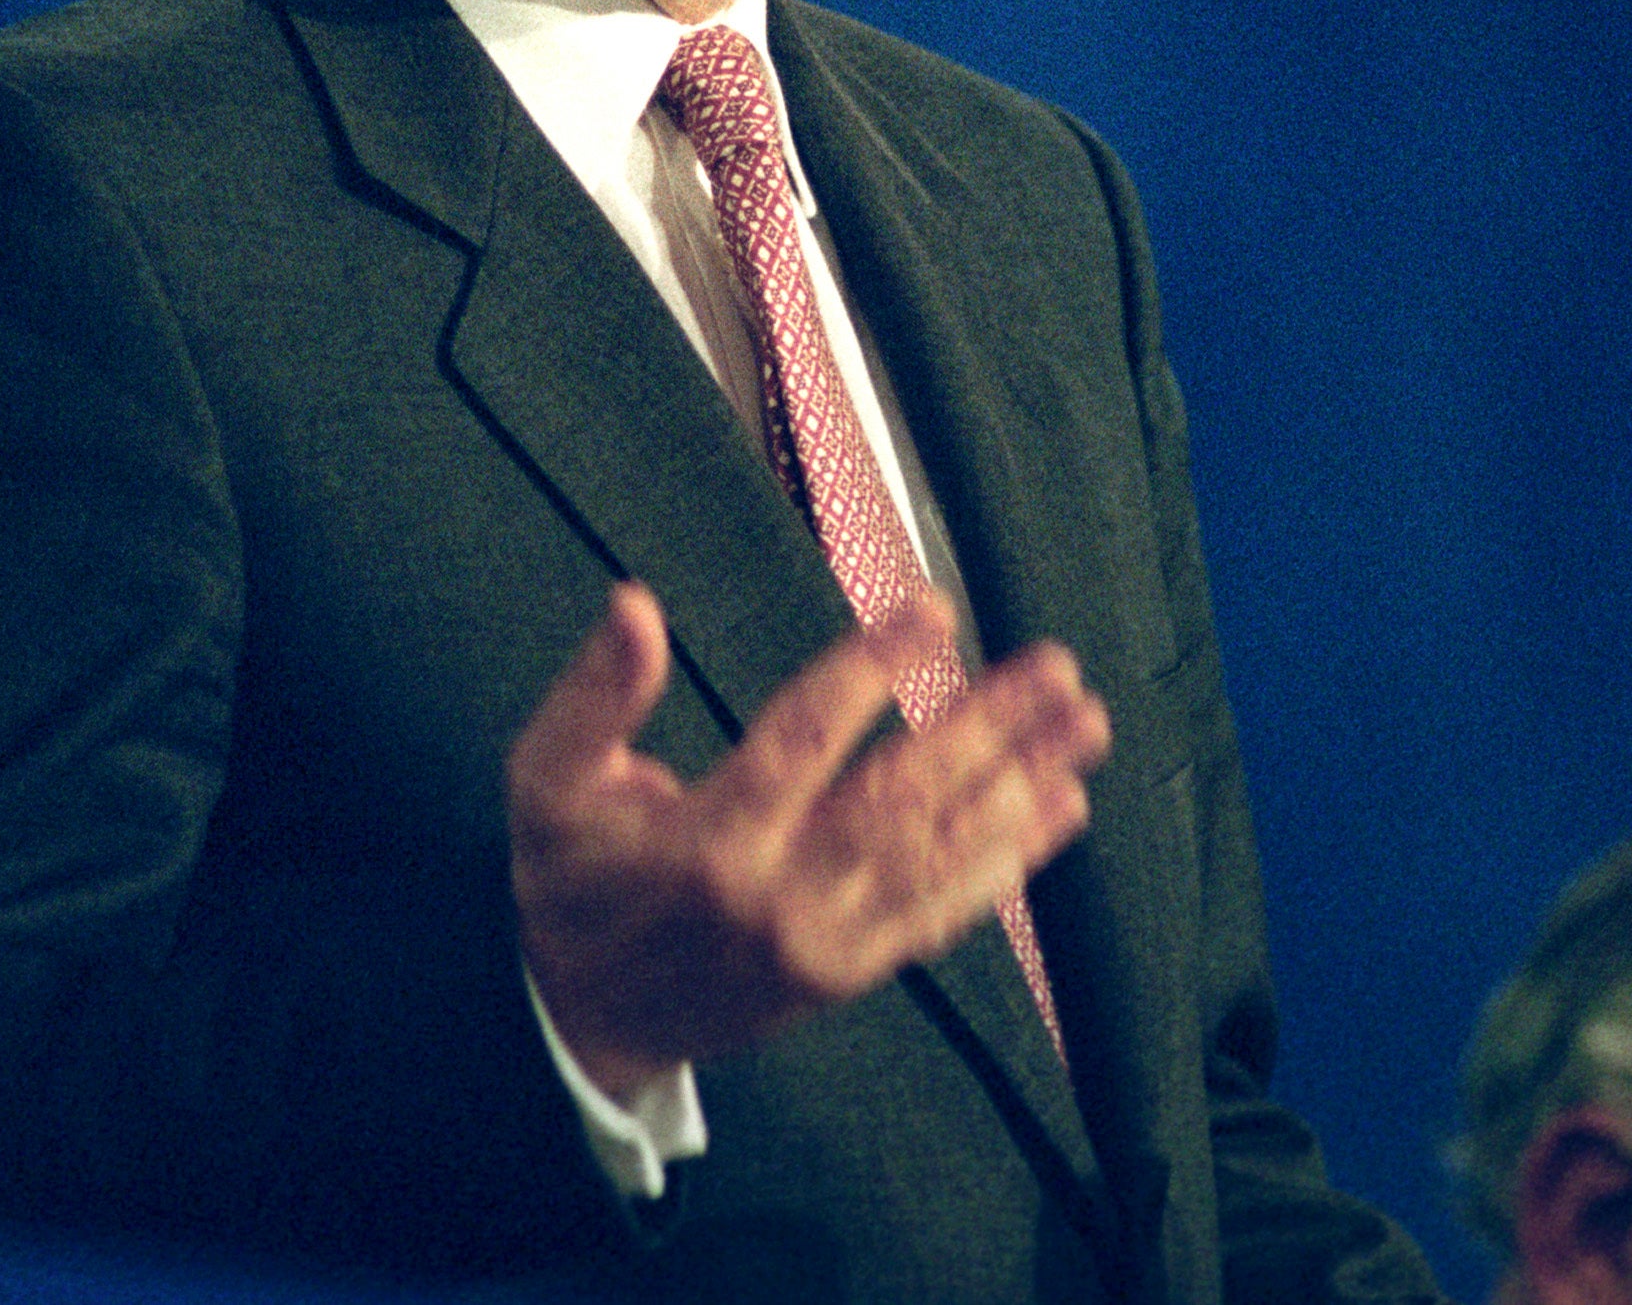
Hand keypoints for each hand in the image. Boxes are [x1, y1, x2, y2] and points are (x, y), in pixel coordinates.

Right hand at [505, 580, 1109, 1102]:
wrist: (584, 1025)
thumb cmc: (569, 884)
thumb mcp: (546, 782)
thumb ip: (593, 696)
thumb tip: (634, 606)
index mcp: (706, 842)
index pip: (803, 741)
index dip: (870, 671)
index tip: (931, 609)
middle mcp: (780, 897)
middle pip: (902, 801)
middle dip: (987, 728)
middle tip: (1055, 667)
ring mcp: (826, 943)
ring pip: (940, 856)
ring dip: (1022, 786)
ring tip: (1085, 726)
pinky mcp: (852, 971)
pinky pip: (943, 913)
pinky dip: (1008, 862)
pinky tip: (1060, 809)